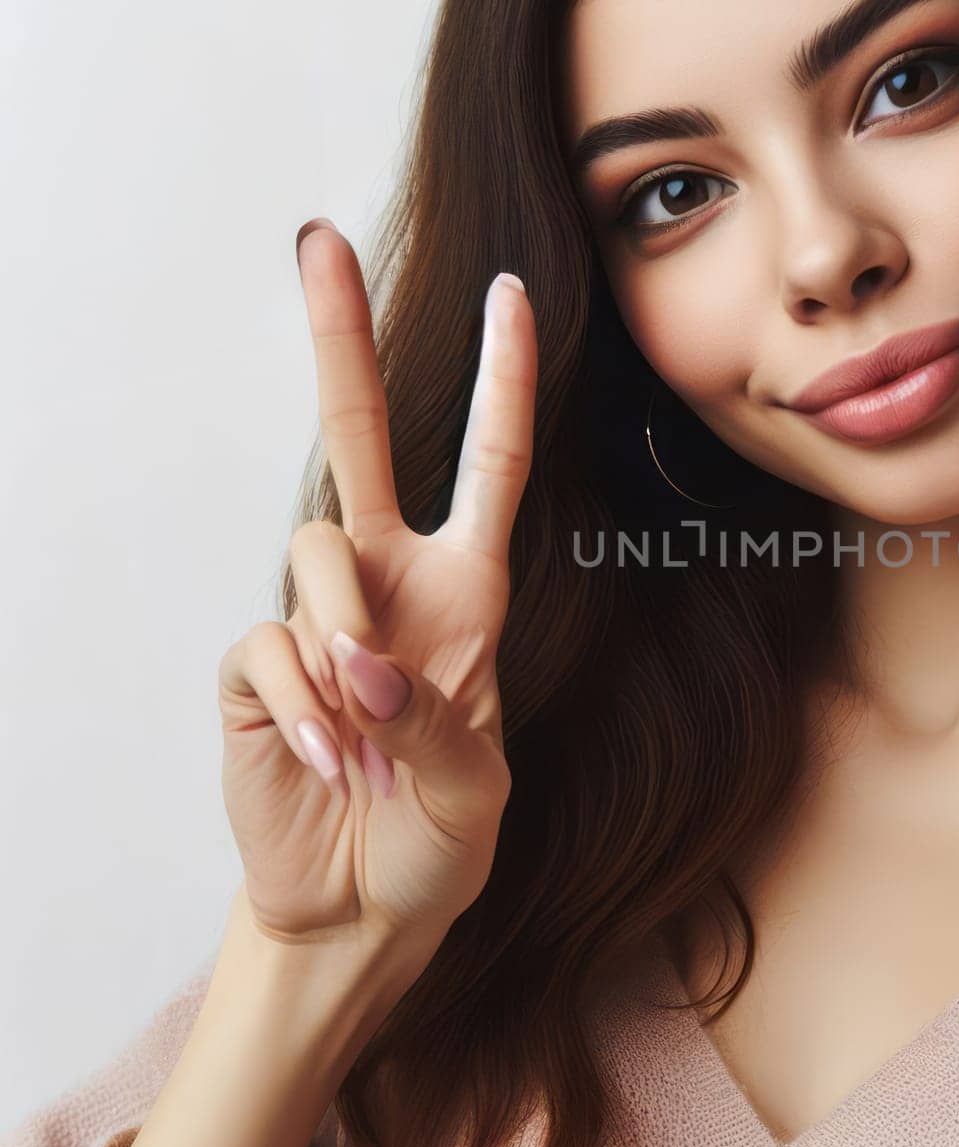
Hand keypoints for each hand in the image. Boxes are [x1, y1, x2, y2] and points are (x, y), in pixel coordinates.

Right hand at [216, 219, 536, 955]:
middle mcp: (390, 582)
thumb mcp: (474, 789)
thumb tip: (361, 662)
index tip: (513, 295)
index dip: (503, 381)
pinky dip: (300, 705)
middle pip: (358, 436)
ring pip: (314, 552)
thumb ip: (434, 722)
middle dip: (340, 339)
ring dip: (343, 640)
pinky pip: (269, 644)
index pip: (491, 465)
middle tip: (315, 240)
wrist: (362, 907)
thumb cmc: (438, 840)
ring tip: (362, 741)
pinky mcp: (257, 666)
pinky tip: (320, 759)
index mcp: (469, 590)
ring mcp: (318, 617)